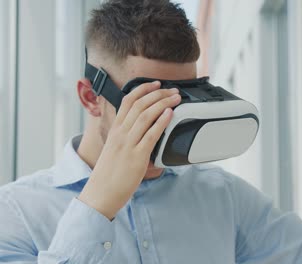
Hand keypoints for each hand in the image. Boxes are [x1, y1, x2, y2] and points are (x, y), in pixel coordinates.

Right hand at [78, 81, 180, 219]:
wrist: (101, 194)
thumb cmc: (109, 174)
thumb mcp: (115, 149)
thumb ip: (127, 137)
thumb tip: (144, 130)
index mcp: (115, 130)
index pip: (127, 101)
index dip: (142, 90)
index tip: (155, 85)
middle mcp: (120, 134)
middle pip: (139, 105)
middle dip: (158, 94)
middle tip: (172, 90)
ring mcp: (128, 144)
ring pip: (146, 115)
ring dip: (163, 103)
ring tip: (175, 98)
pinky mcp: (137, 157)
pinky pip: (151, 134)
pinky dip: (161, 121)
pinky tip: (170, 114)